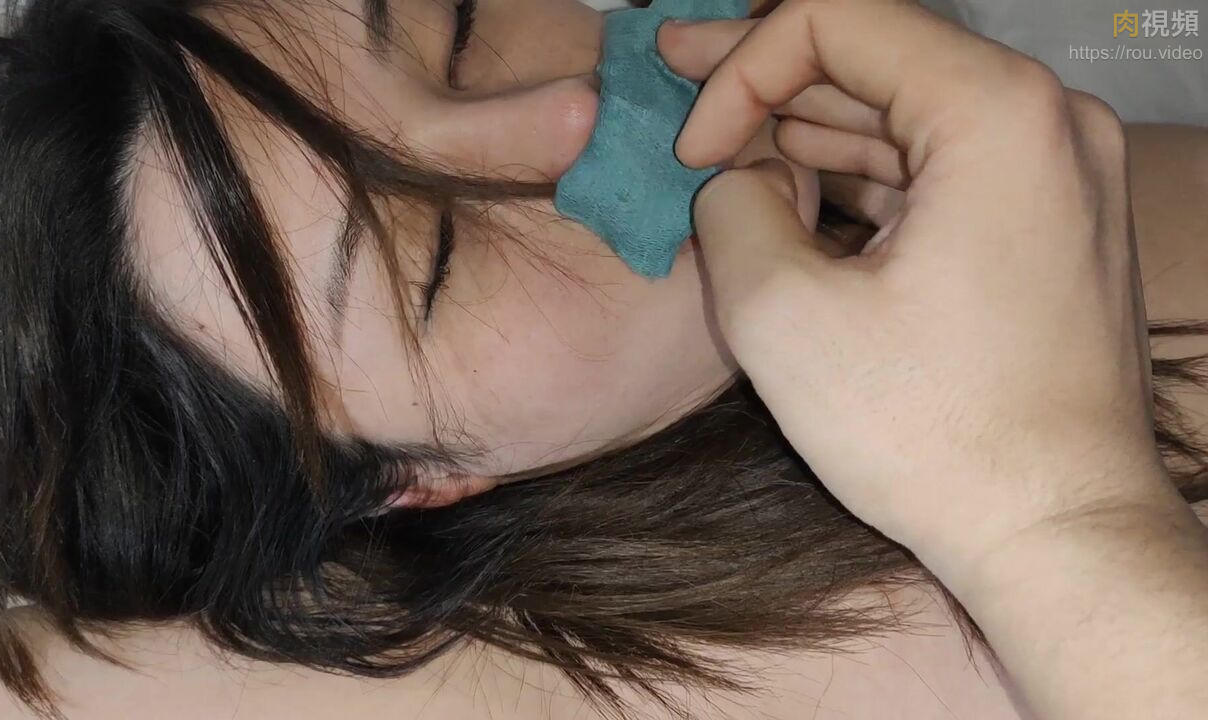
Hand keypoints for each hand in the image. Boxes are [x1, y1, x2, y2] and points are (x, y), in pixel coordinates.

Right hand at [660, 0, 1181, 573]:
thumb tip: (735, 177)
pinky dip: (858, 174)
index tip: (694, 151)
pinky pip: (936, 167)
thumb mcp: (781, 315)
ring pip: (903, 113)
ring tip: (719, 143)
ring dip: (806, 126)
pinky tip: (790, 188)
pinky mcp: (1045, 224)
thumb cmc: (935, 435)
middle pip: (876, 56)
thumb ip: (730, 207)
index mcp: (996, 114)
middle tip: (674, 74)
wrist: (1055, 532)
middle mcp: (1046, 122)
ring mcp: (1056, 174)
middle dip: (764, 76)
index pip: (838, 19)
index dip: (741, 69)